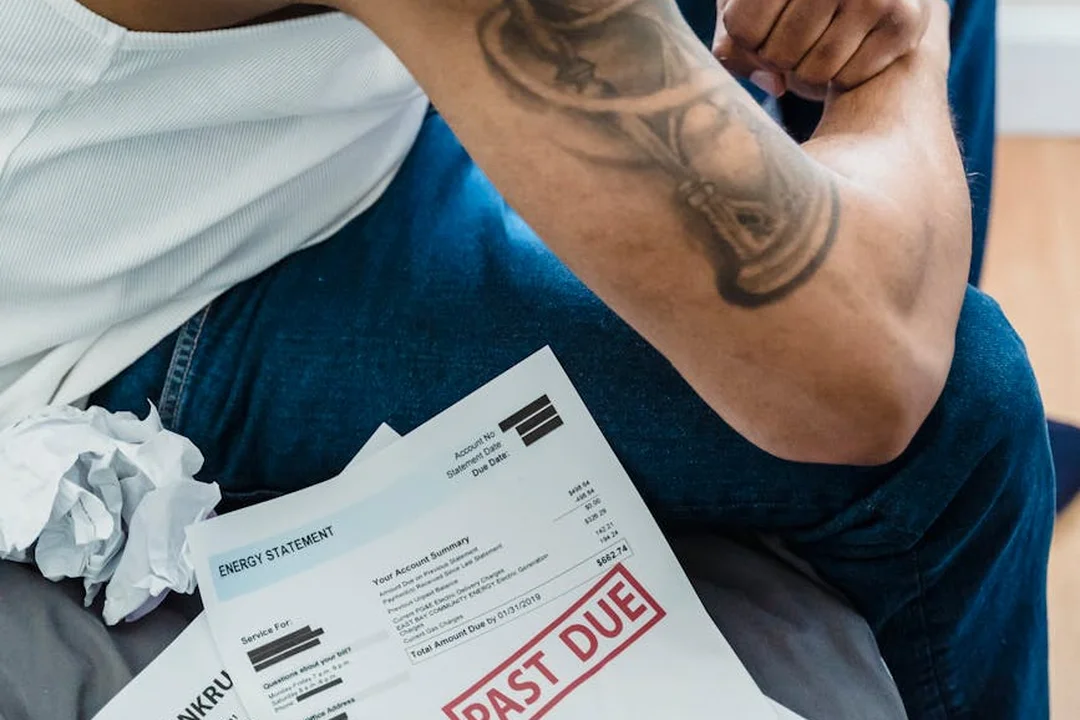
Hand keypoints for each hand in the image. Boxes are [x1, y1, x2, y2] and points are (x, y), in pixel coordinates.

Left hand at [713, 0, 935, 99]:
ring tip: (820, 42)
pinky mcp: (905, 21)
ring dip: (807, 73)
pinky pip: (849, 78)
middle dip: (778, 57)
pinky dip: (842, 76)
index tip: (762, 26)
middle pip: (776, 54)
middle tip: (798, 35)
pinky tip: (850, 47)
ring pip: (811, 73)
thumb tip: (775, 85)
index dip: (747, 41)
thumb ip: (737, 45)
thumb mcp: (751, 3)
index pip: (742, 29)